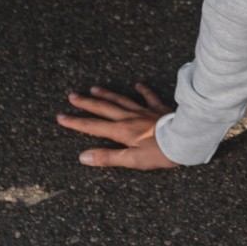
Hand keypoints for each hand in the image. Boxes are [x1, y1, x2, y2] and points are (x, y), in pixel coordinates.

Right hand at [56, 83, 180, 169]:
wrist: (185, 139)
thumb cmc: (159, 153)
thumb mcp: (132, 161)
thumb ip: (108, 158)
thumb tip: (83, 156)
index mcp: (121, 131)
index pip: (93, 126)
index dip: (76, 122)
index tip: (61, 117)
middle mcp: (129, 117)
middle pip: (103, 108)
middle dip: (86, 103)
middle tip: (72, 96)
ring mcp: (144, 111)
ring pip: (121, 100)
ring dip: (106, 94)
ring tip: (94, 89)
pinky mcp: (159, 108)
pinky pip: (149, 97)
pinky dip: (142, 90)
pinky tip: (137, 84)